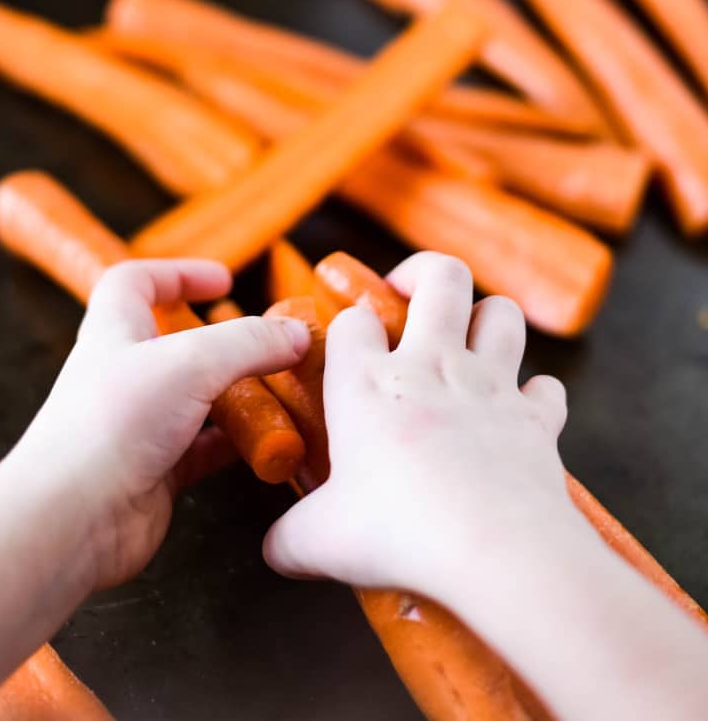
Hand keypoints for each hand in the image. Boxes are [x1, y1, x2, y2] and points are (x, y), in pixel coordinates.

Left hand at [13, 259, 309, 592]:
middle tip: (267, 342)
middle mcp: (124, 376)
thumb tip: (295, 333)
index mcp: (115, 332)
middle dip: (224, 341)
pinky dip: (237, 443)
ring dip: (239, 394)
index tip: (222, 281)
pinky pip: (206, 450)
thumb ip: (248, 343)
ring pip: (198, 399)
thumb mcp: (190, 362)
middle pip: (177, 344)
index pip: (135, 283)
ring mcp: (140, 426)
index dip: (177, 273)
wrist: (71, 520)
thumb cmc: (109, 427)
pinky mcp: (156, 473)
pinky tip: (266, 442)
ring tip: (281, 389)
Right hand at [264, 251, 574, 609]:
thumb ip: (290, 538)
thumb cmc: (399, 533)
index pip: (353, 321)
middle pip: (441, 276)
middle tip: (408, 295)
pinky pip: (546, 386)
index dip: (348, 328)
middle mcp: (431, 365)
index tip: (346, 352)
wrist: (494, 548)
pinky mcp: (535, 417)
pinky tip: (518, 409)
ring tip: (467, 339)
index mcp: (367, 382)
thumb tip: (276, 548)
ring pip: (501, 312)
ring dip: (485, 316)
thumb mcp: (320, 541)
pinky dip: (534, 393)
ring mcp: (490, 385)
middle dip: (423, 272)